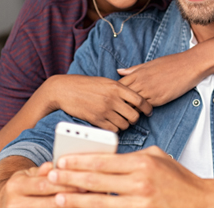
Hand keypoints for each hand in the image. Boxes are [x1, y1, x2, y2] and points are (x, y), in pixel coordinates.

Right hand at [0, 162, 79, 207]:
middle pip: (49, 203)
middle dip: (70, 198)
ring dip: (68, 207)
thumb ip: (43, 172)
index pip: (44, 185)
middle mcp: (14, 203)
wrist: (5, 203)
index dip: (65, 185)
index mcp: (15, 186)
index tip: (83, 183)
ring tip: (84, 203)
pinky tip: (74, 207)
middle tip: (88, 194)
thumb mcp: (28, 175)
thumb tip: (53, 165)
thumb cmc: (23, 187)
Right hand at [37, 75, 152, 131]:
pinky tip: (111, 124)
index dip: (147, 108)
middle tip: (130, 117)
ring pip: (125, 124)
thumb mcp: (105, 82)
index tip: (148, 111)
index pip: (140, 100)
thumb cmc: (85, 85)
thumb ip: (120, 89)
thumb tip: (135, 98)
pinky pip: (113, 130)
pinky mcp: (96, 120)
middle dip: (134, 118)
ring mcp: (104, 110)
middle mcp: (112, 99)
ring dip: (124, 124)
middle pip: (134, 115)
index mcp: (116, 87)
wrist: (65, 90)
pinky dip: (114, 129)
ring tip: (119, 120)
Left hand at [47, 146, 213, 207]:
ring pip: (100, 202)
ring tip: (59, 198)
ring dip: (76, 200)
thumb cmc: (180, 179)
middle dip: (70, 178)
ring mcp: (141, 202)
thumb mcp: (158, 157)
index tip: (61, 160)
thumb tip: (107, 157)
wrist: (203, 203)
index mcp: (142, 162)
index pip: (103, 160)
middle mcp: (140, 182)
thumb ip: (132, 157)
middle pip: (97, 180)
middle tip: (51, 177)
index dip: (79, 161)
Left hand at [118, 50, 205, 106]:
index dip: (115, 93)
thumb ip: (134, 69)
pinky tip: (142, 112)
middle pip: (123, 97)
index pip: (119, 86)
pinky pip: (145, 108)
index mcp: (138, 73)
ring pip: (132, 104)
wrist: (189, 66)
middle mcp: (142, 83)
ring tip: (128, 113)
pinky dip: (142, 111)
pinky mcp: (159, 99)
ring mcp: (150, 92)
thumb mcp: (150, 63)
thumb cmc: (171, 63)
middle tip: (118, 108)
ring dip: (130, 109)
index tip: (116, 97)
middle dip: (120, 103)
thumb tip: (119, 71)